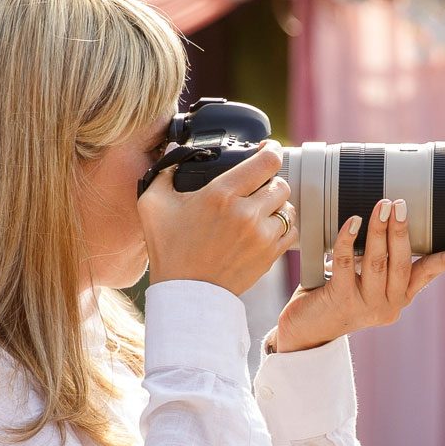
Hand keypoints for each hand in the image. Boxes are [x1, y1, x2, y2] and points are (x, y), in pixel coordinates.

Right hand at [139, 142, 296, 297]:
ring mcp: (262, 236)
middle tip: (257, 185)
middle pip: (280, 182)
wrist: (186, 295)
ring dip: (276, 204)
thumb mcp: (153, 205)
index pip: (267, 161)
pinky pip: (291, 231)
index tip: (266, 150)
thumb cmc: (169, 251)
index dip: (270, 150)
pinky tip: (265, 227)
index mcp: (221, 195)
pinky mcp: (270, 256)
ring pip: (288, 207)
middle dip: (270, 180)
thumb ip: (164, 173)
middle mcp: (247, 213)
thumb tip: (173, 152)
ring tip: (260, 209)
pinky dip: (282, 226)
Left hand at [271, 199, 444, 352]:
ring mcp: (365, 306)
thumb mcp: (363, 281)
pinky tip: (351, 222)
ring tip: (381, 206)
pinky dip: (349, 239)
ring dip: (379, 231)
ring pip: (376, 262)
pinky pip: (346, 264)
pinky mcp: (341, 301)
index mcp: (398, 299)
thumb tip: (387, 222)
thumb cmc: (333, 296)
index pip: (427, 275)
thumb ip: (378, 262)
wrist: (303, 331)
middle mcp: (388, 305)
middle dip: (401, 231)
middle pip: (401, 263)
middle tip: (399, 204)